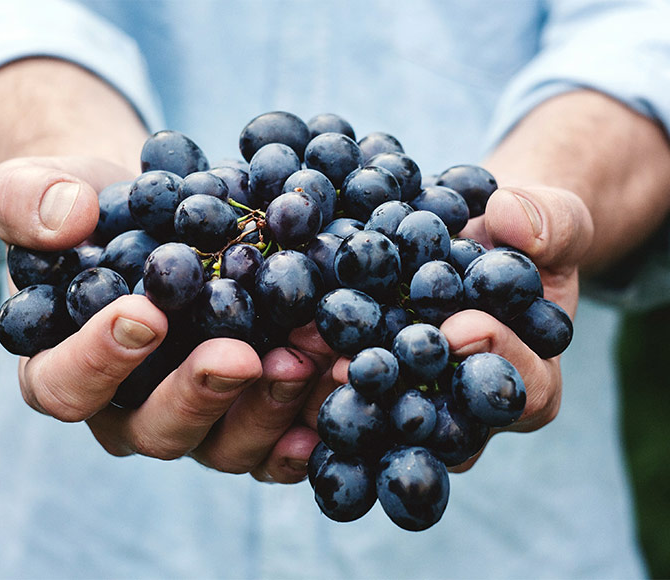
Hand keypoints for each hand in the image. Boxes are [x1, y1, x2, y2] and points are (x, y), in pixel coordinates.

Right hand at [0, 156, 326, 482]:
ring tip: (311, 357)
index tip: (145, 314)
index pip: (67, 385)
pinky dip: (311, 423)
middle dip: (201, 393)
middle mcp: (132, 409)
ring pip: (227, 443)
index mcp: (68, 368)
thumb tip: (66, 219)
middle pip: (157, 429)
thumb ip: (30, 199)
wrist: (164, 218)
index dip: (99, 360)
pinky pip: (279, 442)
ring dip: (271, 406)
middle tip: (241, 356)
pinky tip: (341, 389)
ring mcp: (199, 419)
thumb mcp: (46, 188)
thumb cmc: (99, 211)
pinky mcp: (250, 414)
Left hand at [332, 185, 593, 470]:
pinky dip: (320, 372)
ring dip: (348, 394)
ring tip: (310, 361)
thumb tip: (511, 220)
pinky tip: (285, 352)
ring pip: (388, 419)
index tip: (460, 326)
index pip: (524, 390)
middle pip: (445, 423)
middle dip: (404, 393)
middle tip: (361, 366)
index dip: (497, 360)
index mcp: (530, 379)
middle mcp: (471, 408)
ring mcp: (420, 401)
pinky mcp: (377, 385)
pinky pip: (352, 391)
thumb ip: (551, 223)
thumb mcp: (555, 220)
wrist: (478, 240)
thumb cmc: (524, 237)